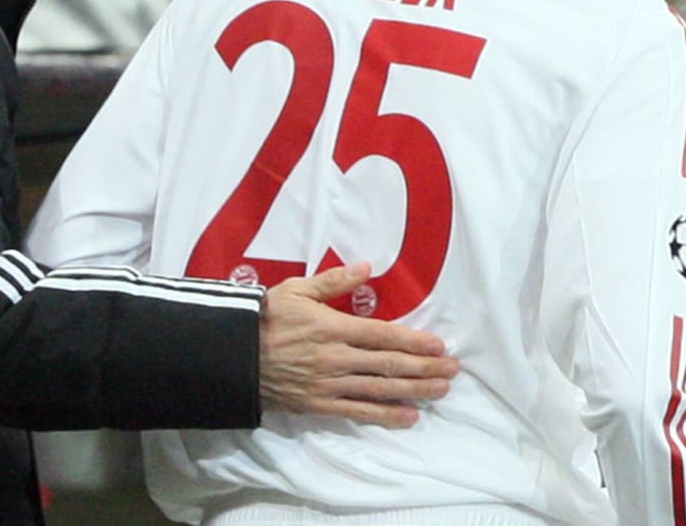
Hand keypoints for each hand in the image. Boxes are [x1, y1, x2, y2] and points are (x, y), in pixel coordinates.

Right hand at [258, 263, 457, 427]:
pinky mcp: (318, 405)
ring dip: (414, 391)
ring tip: (441, 391)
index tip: (439, 346)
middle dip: (425, 368)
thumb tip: (366, 268)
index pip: (383, 335)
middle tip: (453, 371)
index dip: (414, 341)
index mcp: (333, 326)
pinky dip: (385, 415)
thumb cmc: (266, 317)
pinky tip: (408, 417)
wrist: (233, 354)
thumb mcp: (296, 289)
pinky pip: (357, 412)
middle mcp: (336, 357)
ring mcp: (328, 384)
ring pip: (379, 389)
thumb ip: (334, 281)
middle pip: (389, 364)